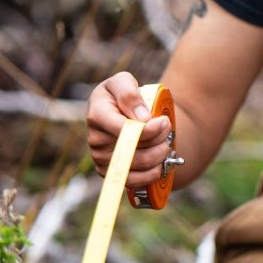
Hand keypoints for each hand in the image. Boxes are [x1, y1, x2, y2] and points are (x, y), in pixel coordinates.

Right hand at [86, 72, 171, 187]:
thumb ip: (129, 94)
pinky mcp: (110, 172)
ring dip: (158, 156)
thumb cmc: (120, 94)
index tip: (163, 121)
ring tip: (164, 143)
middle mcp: (95, 140)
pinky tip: (158, 163)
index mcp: (97, 115)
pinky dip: (151, 174)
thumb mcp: (123, 81)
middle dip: (158, 140)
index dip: (149, 130)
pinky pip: (132, 182)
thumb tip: (142, 118)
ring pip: (136, 166)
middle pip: (133, 150)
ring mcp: (101, 158)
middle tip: (167, 128)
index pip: (125, 131)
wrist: (116, 110)